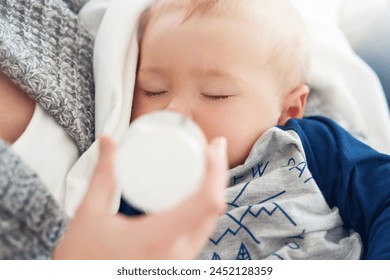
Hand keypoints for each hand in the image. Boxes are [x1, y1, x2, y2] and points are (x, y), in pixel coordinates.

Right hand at [53, 135, 227, 258]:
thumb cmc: (80, 260)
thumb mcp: (90, 214)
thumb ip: (103, 174)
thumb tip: (109, 141)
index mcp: (159, 239)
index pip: (206, 201)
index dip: (216, 170)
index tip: (213, 147)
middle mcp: (177, 255)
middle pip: (214, 209)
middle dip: (218, 175)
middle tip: (212, 149)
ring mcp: (180, 263)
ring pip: (210, 223)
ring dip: (213, 192)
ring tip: (207, 166)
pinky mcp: (177, 266)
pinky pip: (201, 234)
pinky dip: (204, 210)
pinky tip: (197, 195)